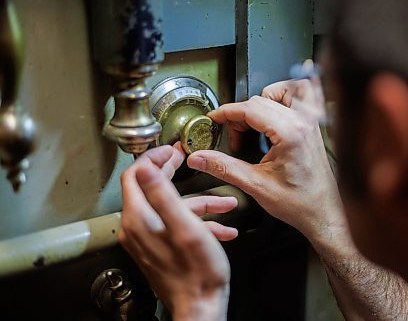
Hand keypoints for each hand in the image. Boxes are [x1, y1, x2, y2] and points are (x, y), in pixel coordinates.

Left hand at [119, 144, 235, 320]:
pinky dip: (200, 223)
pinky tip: (223, 229)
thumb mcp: (185, 227)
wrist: (201, 308)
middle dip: (170, 171)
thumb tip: (146, 168)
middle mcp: (138, 228)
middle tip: (182, 158)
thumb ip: (163, 195)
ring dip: (200, 203)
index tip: (170, 149)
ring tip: (225, 204)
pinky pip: (178, 226)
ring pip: (172, 209)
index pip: (135, 175)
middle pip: (150, 188)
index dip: (152, 158)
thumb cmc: (197, 273)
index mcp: (140, 219)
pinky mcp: (161, 249)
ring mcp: (149, 239)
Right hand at [187, 80, 347, 244]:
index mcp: (290, 133)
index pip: (250, 108)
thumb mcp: (256, 186)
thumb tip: (201, 158)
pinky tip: (272, 117)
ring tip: (253, 124)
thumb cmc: (300, 202)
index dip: (226, 112)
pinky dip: (283, 99)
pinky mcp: (313, 125)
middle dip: (240, 115)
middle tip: (234, 138)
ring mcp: (311, 121)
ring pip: (281, 91)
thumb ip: (224, 168)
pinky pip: (300, 95)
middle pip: (261, 99)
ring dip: (262, 101)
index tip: (214, 119)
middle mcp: (303, 121)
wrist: (323, 212)